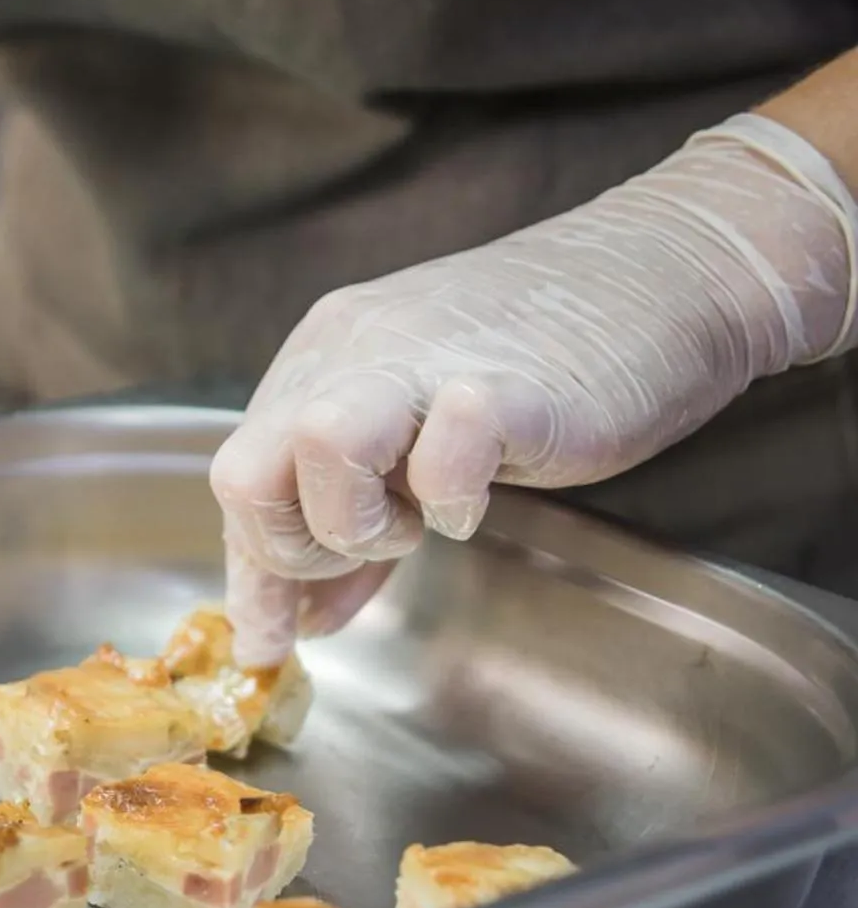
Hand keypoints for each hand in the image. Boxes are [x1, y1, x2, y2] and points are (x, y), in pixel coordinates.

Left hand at [210, 114, 857, 666]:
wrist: (668, 270)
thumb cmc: (545, 358)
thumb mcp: (417, 440)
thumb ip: (351, 523)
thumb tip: (296, 618)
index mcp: (321, 363)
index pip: (239, 480)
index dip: (252, 572)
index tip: (272, 637)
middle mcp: (352, 352)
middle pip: (243, 472)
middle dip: (291, 552)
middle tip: (371, 554)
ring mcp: (421, 360)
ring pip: (315, 447)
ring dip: (355, 523)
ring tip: (418, 524)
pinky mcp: (502, 384)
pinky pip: (441, 449)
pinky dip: (450, 500)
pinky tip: (476, 503)